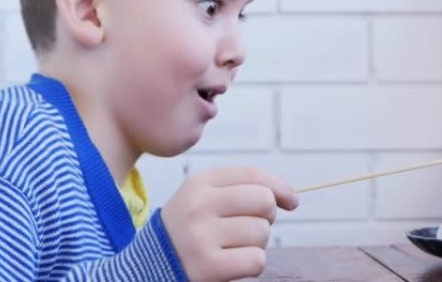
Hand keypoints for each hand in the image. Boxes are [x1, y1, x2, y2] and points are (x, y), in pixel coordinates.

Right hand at [161, 167, 298, 281]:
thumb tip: (290, 198)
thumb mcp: (204, 200)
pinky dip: (252, 265)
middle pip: (263, 200)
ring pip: (262, 232)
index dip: (281, 187)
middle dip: (267, 217)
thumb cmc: (190, 232)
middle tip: (251, 228)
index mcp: (200, 183)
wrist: (149, 267)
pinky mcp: (207, 267)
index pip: (255, 174)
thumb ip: (241, 190)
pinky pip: (256, 260)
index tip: (291, 202)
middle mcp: (199, 205)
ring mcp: (201, 236)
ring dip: (256, 244)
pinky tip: (232, 264)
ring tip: (233, 248)